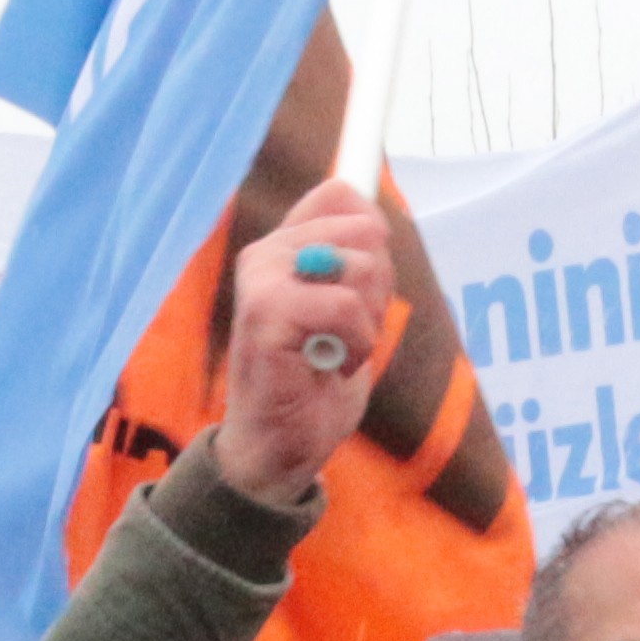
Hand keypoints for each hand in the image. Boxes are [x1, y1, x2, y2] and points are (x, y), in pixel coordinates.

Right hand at [207, 177, 396, 506]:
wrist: (279, 447)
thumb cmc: (312, 382)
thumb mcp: (345, 312)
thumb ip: (353, 263)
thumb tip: (376, 216)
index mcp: (283, 246)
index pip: (340, 192)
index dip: (372, 234)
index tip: (362, 288)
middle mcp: (266, 253)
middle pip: (365, 228)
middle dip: (378, 289)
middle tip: (346, 333)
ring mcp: (262, 280)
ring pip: (362, 266)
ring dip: (367, 323)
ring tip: (334, 351)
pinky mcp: (265, 313)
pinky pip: (345, 306)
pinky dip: (355, 345)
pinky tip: (328, 365)